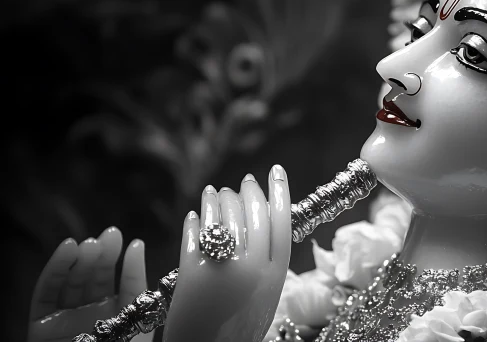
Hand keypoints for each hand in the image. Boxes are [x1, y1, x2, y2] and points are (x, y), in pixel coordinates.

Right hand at [28, 227, 150, 341]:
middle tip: (109, 236)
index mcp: (121, 316)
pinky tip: (68, 249)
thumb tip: (138, 245)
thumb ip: (136, 284)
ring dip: (80, 259)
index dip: (125, 262)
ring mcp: (65, 319)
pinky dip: (55, 270)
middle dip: (102, 256)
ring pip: (71, 281)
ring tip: (90, 244)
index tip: (130, 241)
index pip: (123, 282)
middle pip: (95, 278)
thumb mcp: (140, 320)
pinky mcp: (40, 325)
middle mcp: (92, 315)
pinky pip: (45, 293)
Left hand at [163, 165, 291, 341]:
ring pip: (224, 217)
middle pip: (254, 214)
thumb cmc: (238, 330)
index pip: (282, 220)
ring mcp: (223, 268)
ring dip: (220, 199)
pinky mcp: (192, 272)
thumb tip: (262, 225)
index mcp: (275, 274)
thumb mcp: (266, 297)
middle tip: (245, 181)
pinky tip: (196, 213)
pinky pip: (195, 234)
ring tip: (216, 192)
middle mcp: (252, 268)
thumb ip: (266, 265)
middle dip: (249, 191)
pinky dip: (196, 220)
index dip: (280, 191)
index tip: (276, 171)